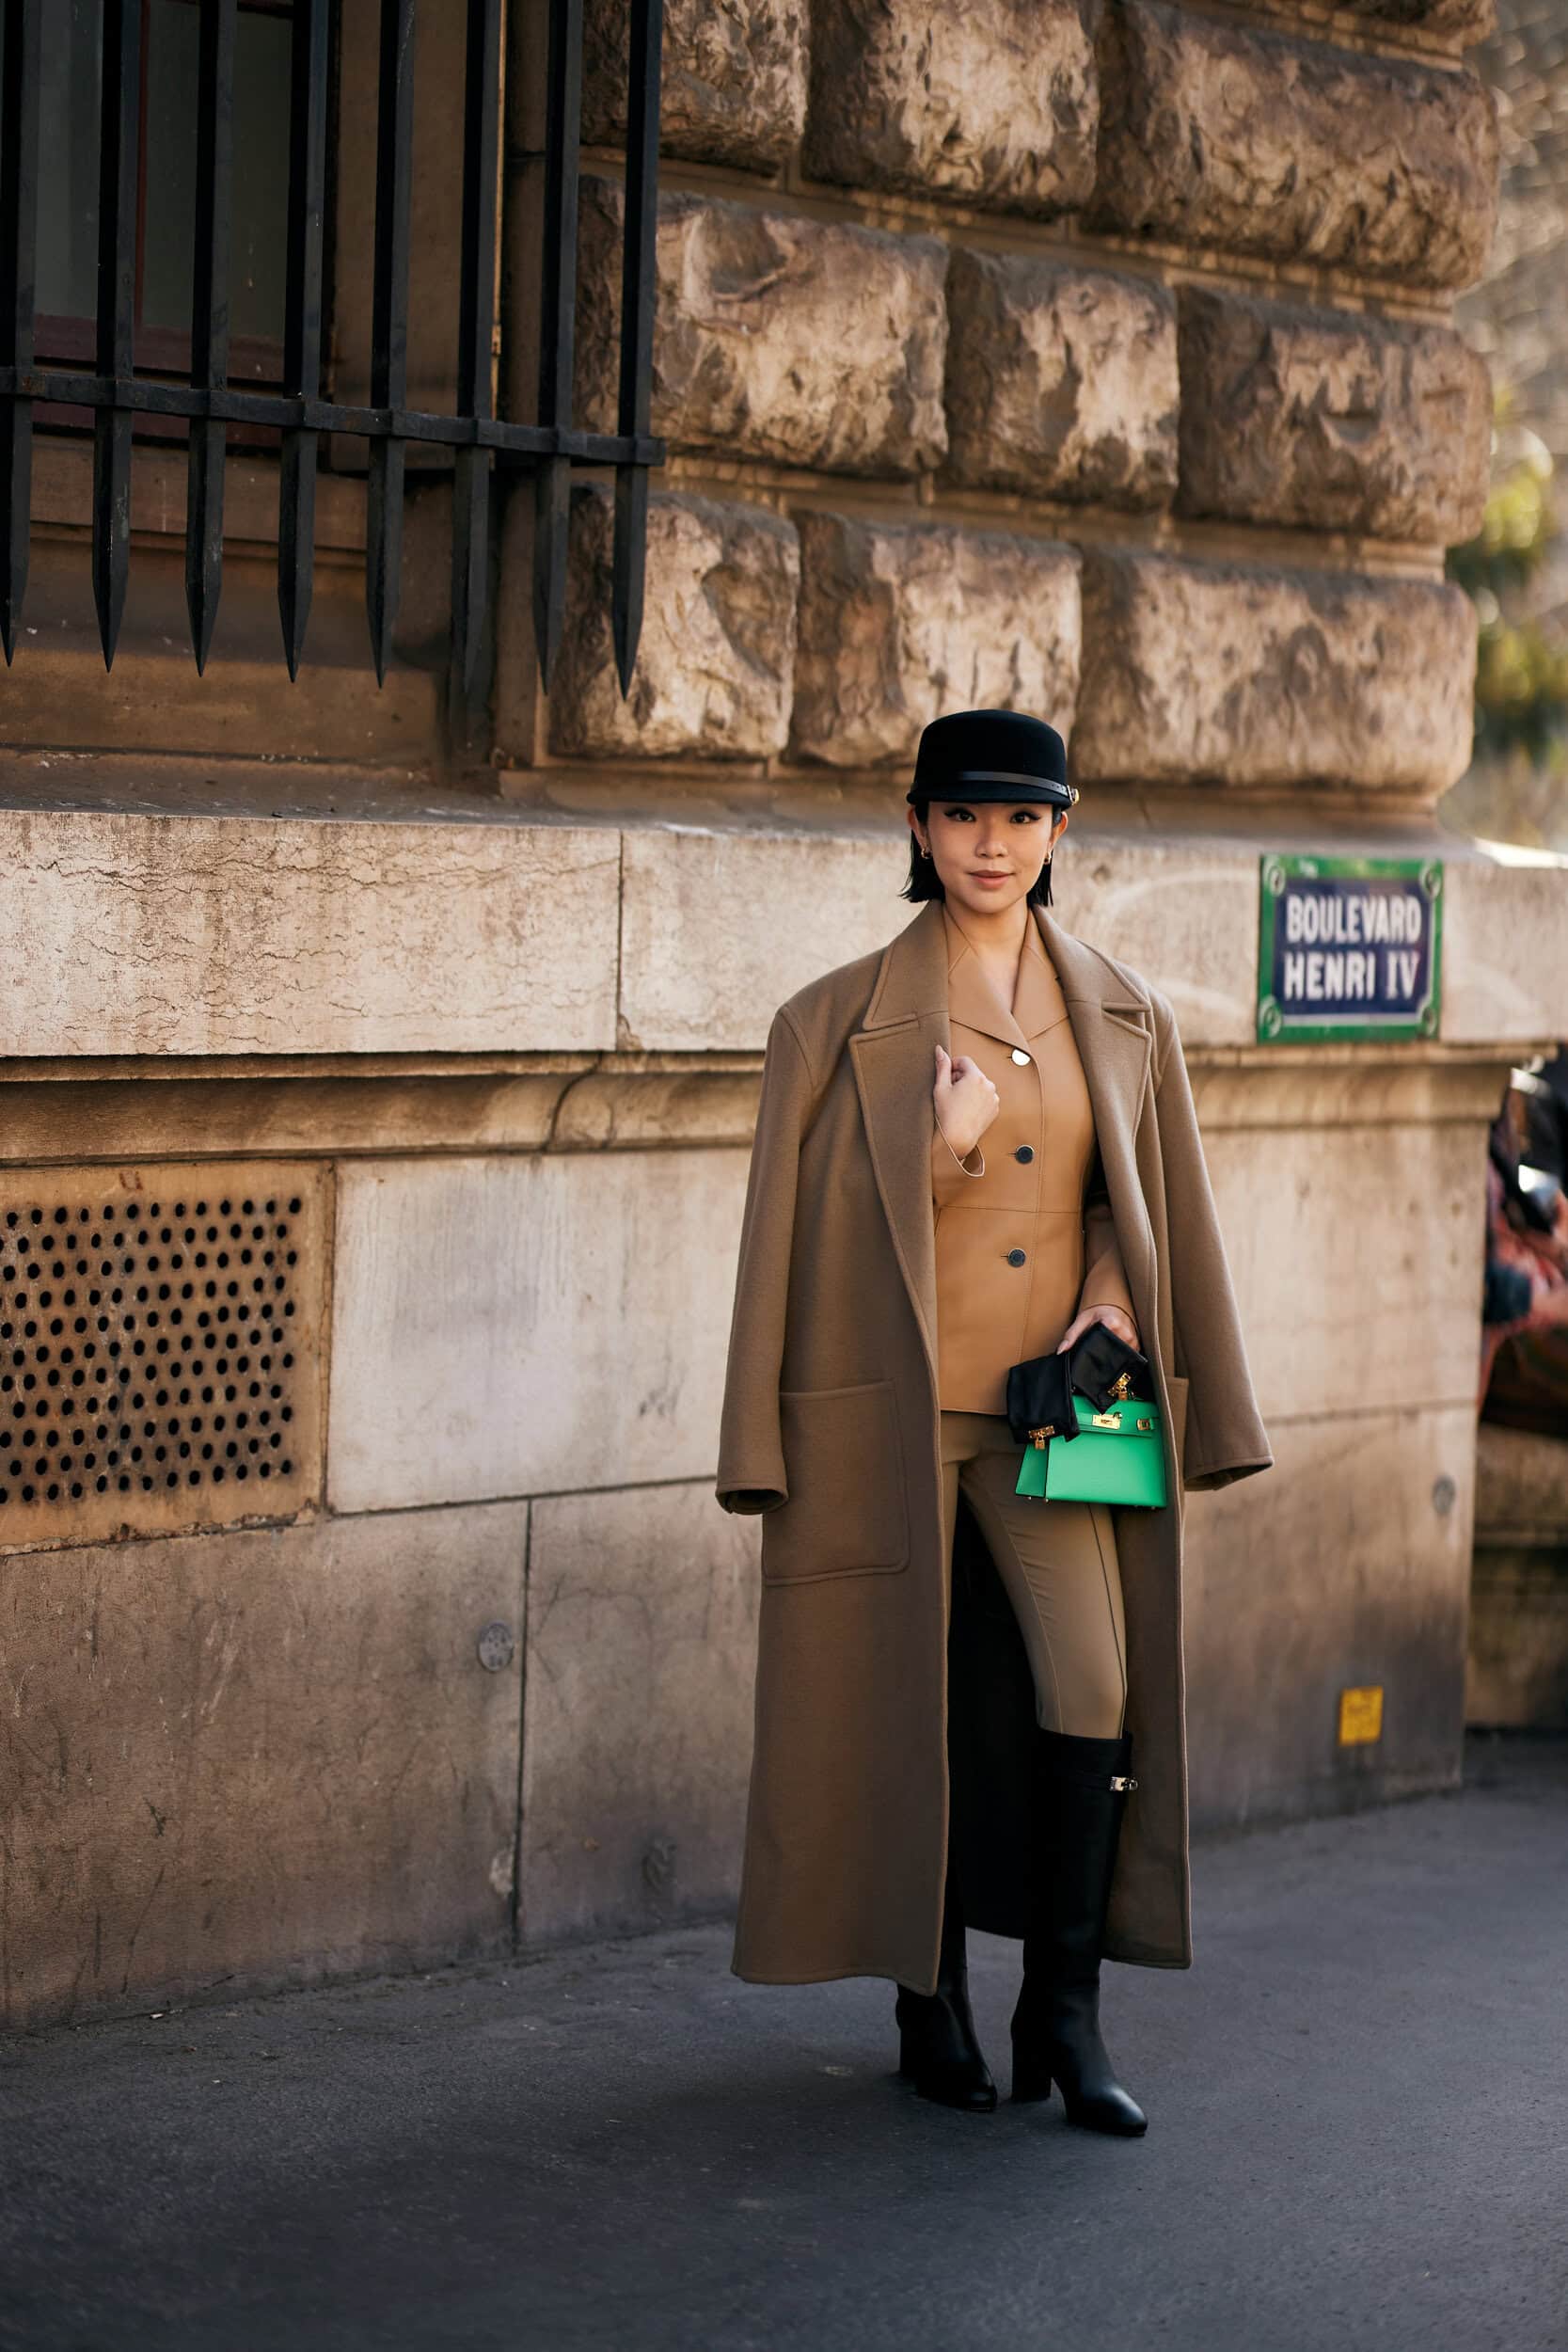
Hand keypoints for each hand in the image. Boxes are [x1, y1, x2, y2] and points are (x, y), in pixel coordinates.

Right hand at [933, 1043, 999, 1160]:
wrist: (958, 1138)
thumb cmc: (947, 1113)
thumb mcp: (940, 1087)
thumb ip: (942, 1066)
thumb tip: (939, 1049)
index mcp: (975, 1076)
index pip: (964, 1060)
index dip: (952, 1066)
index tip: (946, 1077)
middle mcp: (988, 1084)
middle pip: (972, 1072)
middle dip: (960, 1078)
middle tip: (950, 1092)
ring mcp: (994, 1097)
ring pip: (979, 1084)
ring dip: (969, 1088)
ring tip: (958, 1102)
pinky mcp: (994, 1108)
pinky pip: (985, 1096)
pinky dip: (976, 1099)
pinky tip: (966, 1109)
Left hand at [1056, 1304, 1139, 1354]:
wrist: (1113, 1306)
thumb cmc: (1097, 1312)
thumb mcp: (1082, 1320)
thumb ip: (1071, 1335)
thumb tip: (1061, 1350)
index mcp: (1112, 1324)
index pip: (1104, 1346)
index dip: (1096, 1354)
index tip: (1090, 1358)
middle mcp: (1125, 1332)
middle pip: (1112, 1353)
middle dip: (1103, 1358)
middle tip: (1096, 1357)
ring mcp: (1133, 1338)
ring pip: (1121, 1356)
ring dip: (1113, 1357)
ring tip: (1106, 1354)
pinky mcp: (1136, 1343)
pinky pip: (1129, 1355)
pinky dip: (1121, 1356)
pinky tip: (1115, 1354)